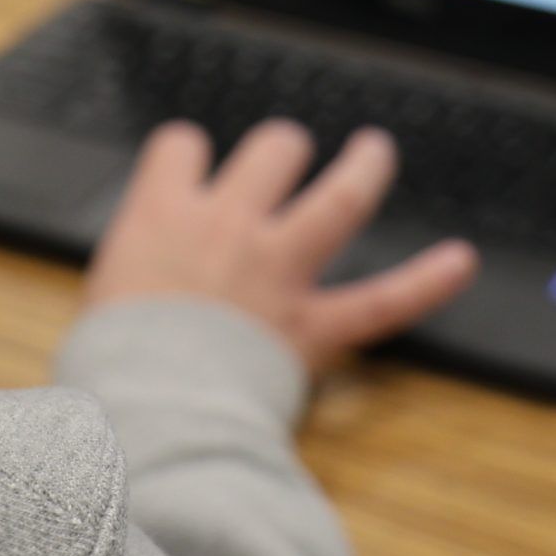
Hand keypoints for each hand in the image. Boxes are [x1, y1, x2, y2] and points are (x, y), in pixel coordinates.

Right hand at [81, 120, 479, 371]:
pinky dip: (426, 281)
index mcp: (161, 215)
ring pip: (338, 199)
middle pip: (271, 152)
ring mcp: (278, 271)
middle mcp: (227, 226)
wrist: (143, 408)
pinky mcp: (311, 326)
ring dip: (363, 169)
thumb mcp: (95, 304)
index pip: (181, 147)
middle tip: (287, 154)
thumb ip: (127, 277)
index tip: (191, 166)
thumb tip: (129, 291)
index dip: (188, 154)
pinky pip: (382, 299)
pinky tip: (461, 260)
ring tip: (375, 151)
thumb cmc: (107, 366)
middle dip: (282, 149)